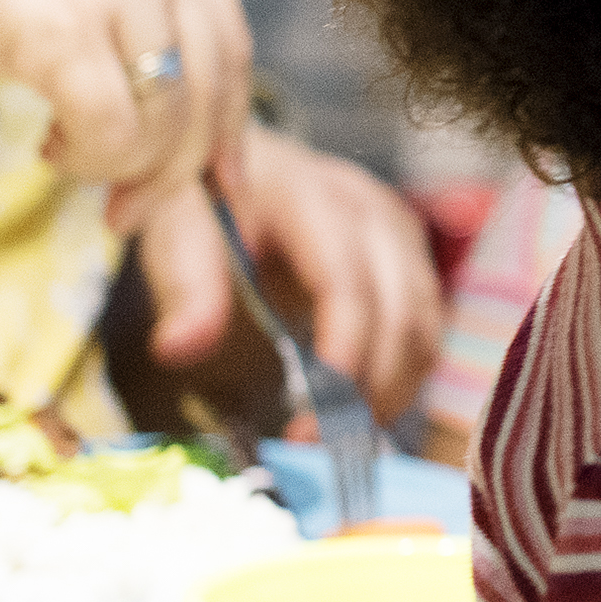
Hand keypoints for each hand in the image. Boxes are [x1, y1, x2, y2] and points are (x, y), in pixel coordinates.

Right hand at [0, 0, 256, 224]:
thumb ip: (139, 23)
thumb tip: (184, 119)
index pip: (232, 46)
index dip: (228, 124)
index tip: (220, 180)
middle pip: (211, 91)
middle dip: (177, 169)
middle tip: (130, 211)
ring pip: (168, 122)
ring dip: (120, 166)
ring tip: (64, 154)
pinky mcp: (71, 27)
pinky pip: (116, 132)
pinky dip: (89, 160)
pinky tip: (48, 145)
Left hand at [132, 126, 444, 418]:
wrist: (238, 159)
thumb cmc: (204, 194)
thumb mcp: (174, 225)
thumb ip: (184, 280)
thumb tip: (179, 346)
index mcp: (312, 194)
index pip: (346, 276)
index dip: (344, 346)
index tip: (316, 415)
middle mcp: (371, 209)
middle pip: (400, 307)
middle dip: (368, 384)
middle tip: (315, 442)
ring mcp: (399, 232)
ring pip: (424, 323)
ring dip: (390, 388)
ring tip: (335, 437)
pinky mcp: (409, 258)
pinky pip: (426, 327)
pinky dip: (402, 376)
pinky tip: (357, 409)